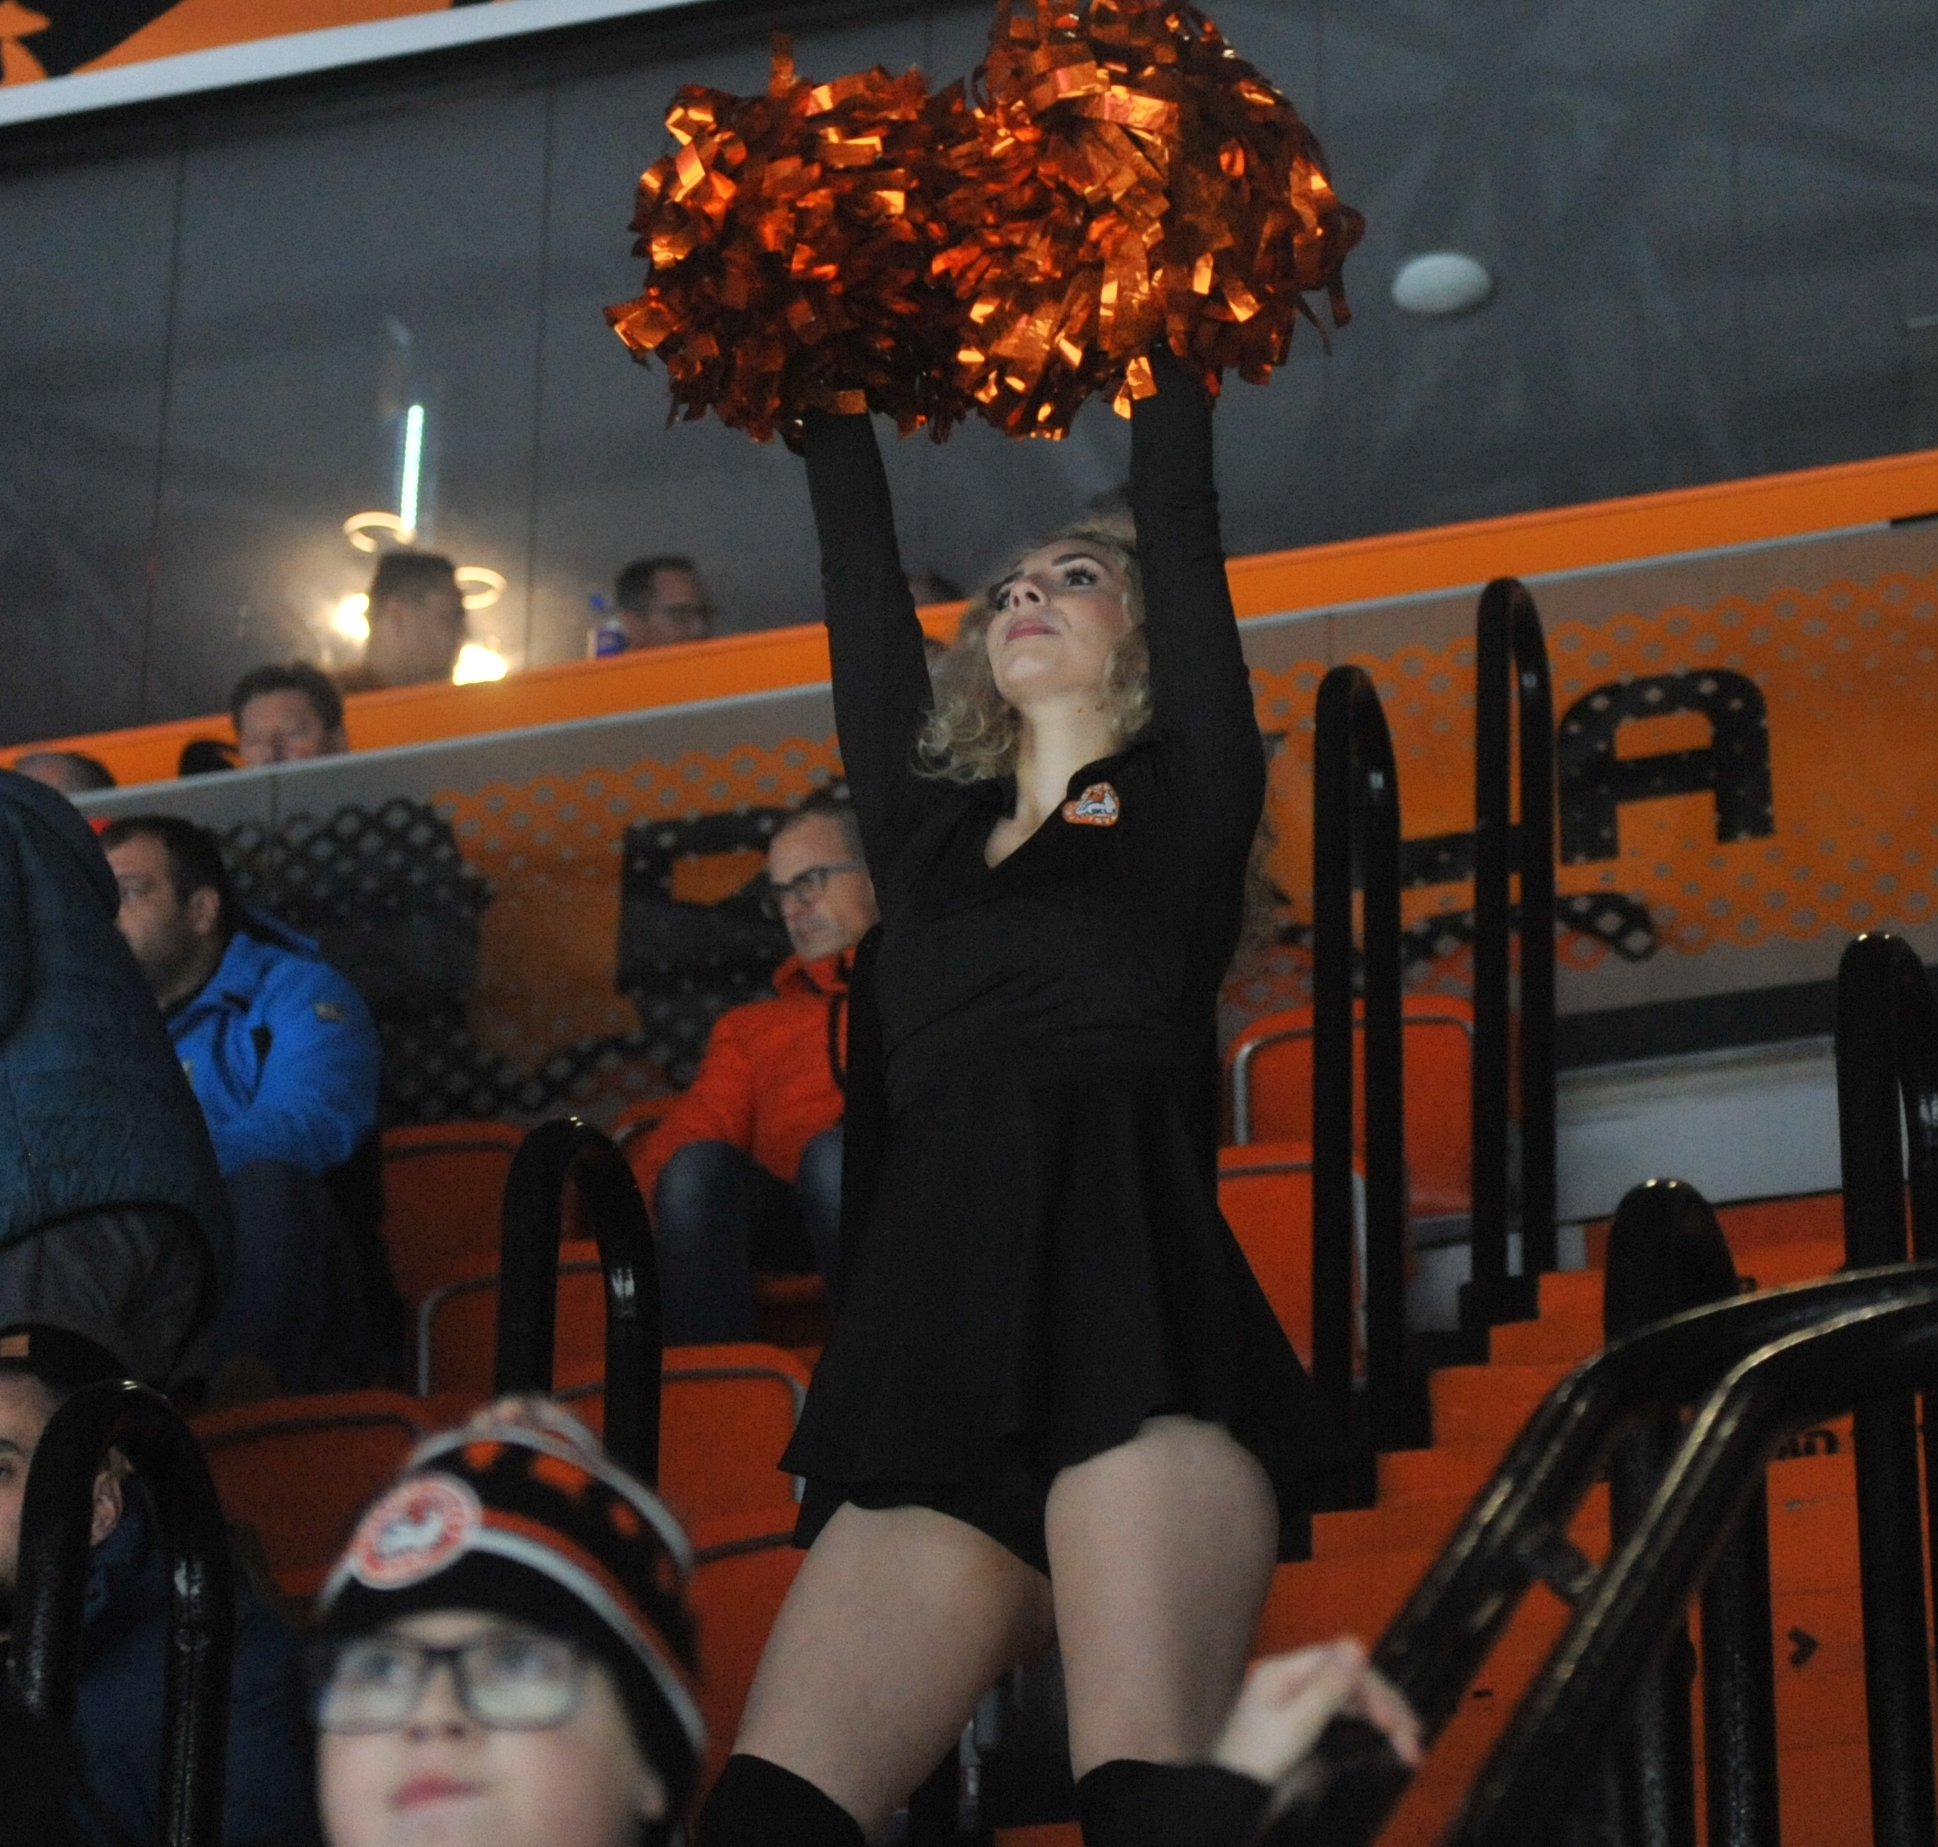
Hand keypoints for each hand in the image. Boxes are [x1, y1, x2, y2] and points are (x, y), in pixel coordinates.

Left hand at [1210, 1640, 1421, 1788]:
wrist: (1230, 1794)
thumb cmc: (1256, 1761)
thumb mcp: (1295, 1726)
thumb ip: (1327, 1688)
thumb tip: (1356, 1645)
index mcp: (1284, 1670)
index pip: (1340, 1662)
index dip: (1372, 1687)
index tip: (1392, 1722)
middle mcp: (1292, 1677)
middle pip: (1349, 1678)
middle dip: (1384, 1705)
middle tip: (1413, 1738)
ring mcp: (1297, 1695)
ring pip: (1350, 1696)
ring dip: (1382, 1716)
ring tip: (1410, 1745)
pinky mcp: (1303, 1716)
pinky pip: (1343, 1711)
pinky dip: (1367, 1723)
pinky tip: (1387, 1737)